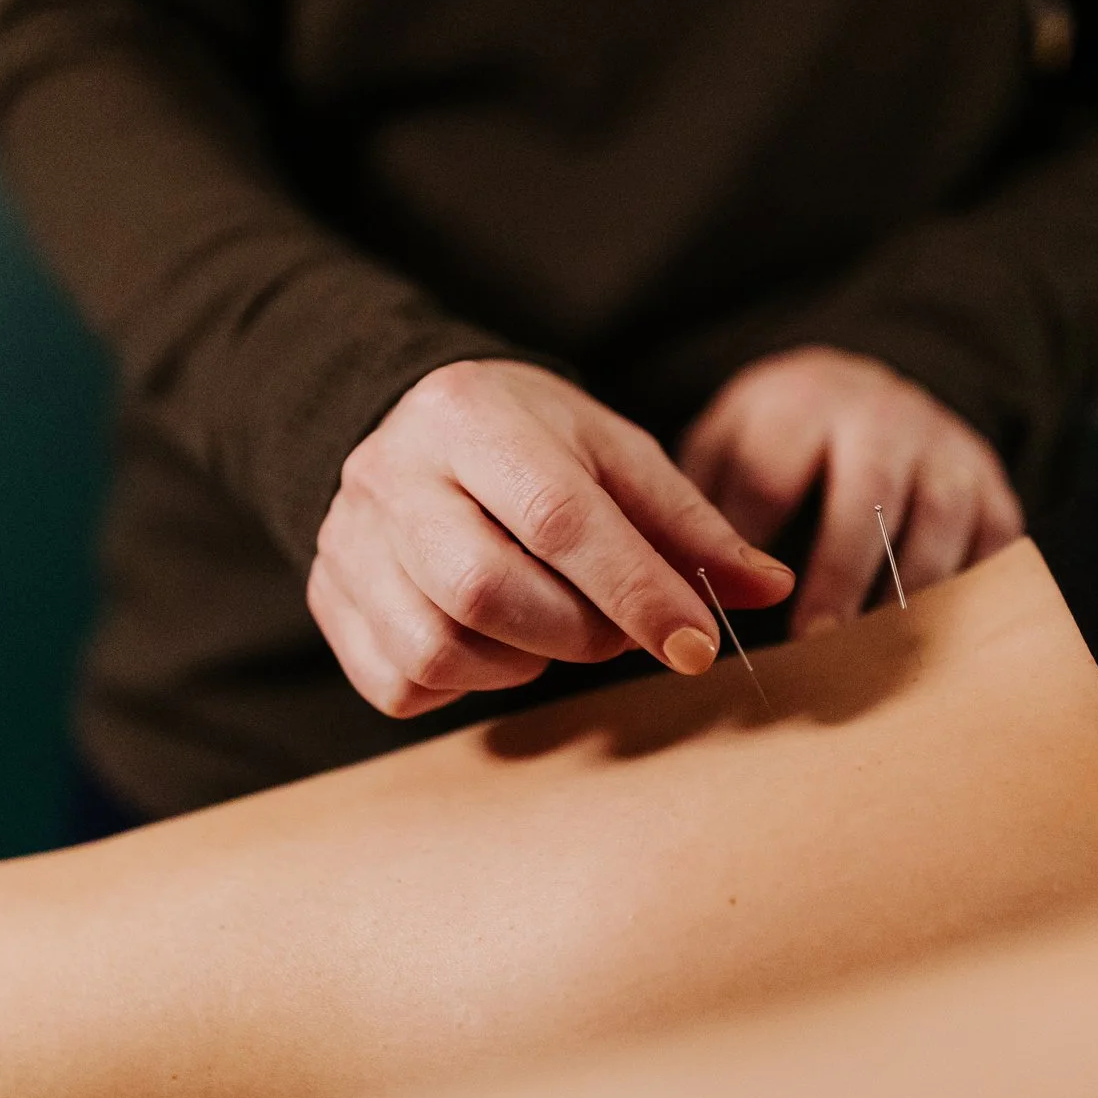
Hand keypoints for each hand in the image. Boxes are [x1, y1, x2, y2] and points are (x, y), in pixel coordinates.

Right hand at [311, 360, 795, 716]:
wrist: (418, 433)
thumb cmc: (534, 445)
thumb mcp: (617, 456)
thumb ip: (690, 525)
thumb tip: (769, 590)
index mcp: (468, 413)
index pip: (558, 517)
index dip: (635, 591)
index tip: (694, 643)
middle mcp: (388, 471)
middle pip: (485, 590)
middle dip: (577, 633)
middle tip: (615, 630)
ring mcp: (346, 540)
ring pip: (439, 649)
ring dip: (522, 664)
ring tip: (551, 626)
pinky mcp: (328, 599)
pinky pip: (401, 684)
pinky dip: (465, 683)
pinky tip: (493, 643)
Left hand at [679, 347, 1022, 637]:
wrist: (871, 391)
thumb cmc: (780, 440)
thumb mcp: (728, 440)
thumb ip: (699, 500)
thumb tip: (674, 586)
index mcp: (802, 401)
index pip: (772, 473)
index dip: (748, 544)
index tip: (726, 606)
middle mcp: (883, 416)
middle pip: (865, 495)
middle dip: (838, 574)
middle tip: (811, 642)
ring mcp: (945, 450)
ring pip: (935, 523)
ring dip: (903, 595)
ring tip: (870, 658)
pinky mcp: (991, 487)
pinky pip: (992, 546)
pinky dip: (967, 595)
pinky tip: (931, 646)